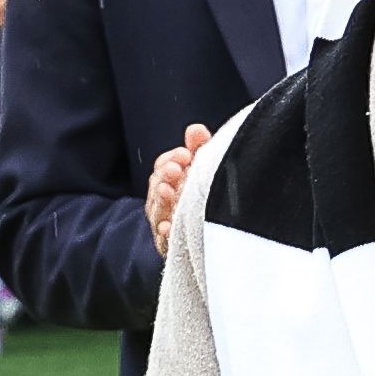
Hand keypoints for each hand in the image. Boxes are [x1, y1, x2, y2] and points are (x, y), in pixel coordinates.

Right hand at [145, 116, 210, 242]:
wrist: (218, 240)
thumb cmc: (207, 200)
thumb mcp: (205, 170)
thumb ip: (199, 149)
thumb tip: (195, 129)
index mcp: (171, 182)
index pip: (162, 167)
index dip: (170, 159)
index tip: (185, 154)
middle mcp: (164, 203)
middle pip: (156, 187)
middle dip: (165, 176)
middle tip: (178, 169)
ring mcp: (165, 224)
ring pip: (156, 211)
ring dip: (161, 201)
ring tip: (169, 191)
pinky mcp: (171, 247)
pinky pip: (162, 240)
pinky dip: (164, 233)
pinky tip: (168, 227)